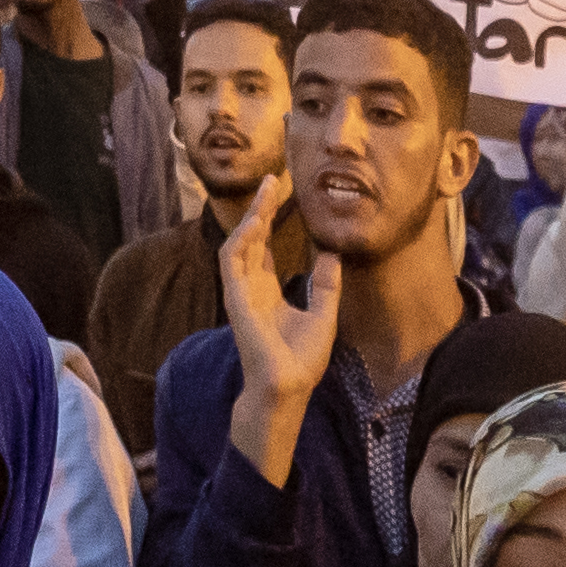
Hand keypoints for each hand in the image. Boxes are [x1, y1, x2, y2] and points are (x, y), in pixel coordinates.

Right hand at [221, 199, 340, 477]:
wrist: (288, 387)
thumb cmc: (302, 360)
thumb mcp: (323, 315)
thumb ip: (325, 285)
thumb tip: (333, 252)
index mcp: (268, 292)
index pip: (266, 247)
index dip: (272, 221)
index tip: (283, 194)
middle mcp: (251, 288)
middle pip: (251, 239)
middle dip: (260, 209)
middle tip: (272, 180)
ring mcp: (241, 292)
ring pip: (238, 244)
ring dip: (250, 218)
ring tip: (266, 192)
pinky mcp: (235, 298)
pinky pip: (232, 261)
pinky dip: (241, 239)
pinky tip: (257, 222)